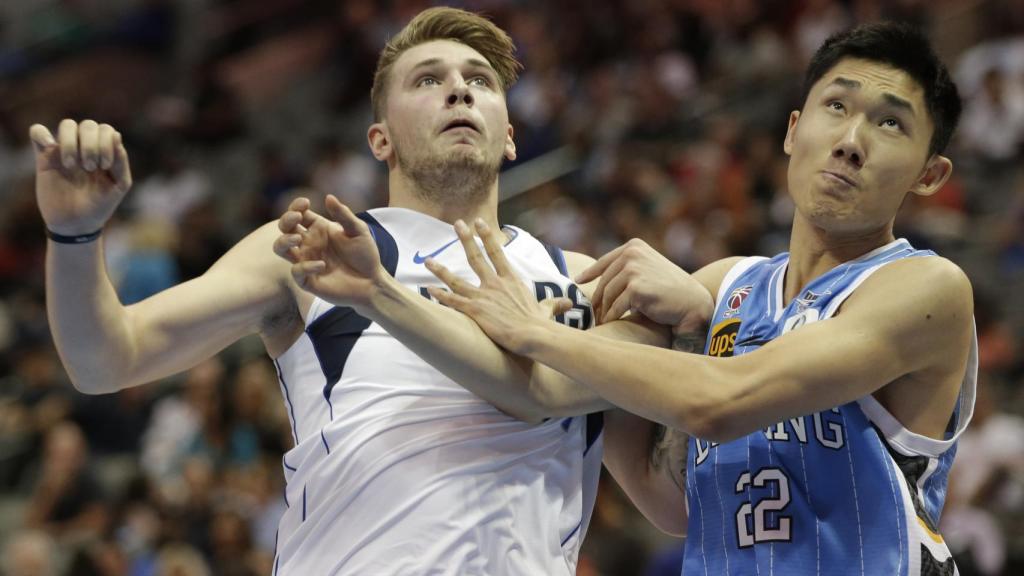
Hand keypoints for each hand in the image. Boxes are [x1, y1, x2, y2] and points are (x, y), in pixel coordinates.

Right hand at [31, 119, 132, 235]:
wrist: (76, 224)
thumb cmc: (101, 205)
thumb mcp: (119, 185)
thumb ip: (120, 161)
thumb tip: (116, 134)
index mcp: (105, 151)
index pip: (106, 130)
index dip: (105, 143)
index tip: (104, 166)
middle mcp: (85, 147)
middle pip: (88, 125)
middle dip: (90, 145)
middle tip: (89, 167)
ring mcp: (65, 151)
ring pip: (67, 125)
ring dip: (70, 142)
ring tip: (72, 165)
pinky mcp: (44, 158)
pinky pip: (37, 132)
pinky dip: (41, 133)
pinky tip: (49, 147)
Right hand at [273, 194, 384, 309]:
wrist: (372, 282)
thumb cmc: (365, 255)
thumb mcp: (358, 231)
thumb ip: (343, 215)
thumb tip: (328, 197)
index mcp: (318, 228)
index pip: (299, 213)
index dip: (296, 206)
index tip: (305, 203)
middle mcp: (308, 243)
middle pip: (285, 228)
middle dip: (286, 220)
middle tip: (297, 217)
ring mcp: (306, 260)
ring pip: (280, 248)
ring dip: (284, 241)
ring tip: (298, 238)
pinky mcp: (308, 280)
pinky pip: (297, 271)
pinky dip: (306, 266)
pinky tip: (322, 264)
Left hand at [425, 218, 571, 353]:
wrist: (533, 335)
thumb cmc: (540, 324)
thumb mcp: (546, 310)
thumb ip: (554, 304)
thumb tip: (568, 303)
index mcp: (510, 280)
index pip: (497, 252)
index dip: (487, 236)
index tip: (478, 222)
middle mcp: (494, 284)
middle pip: (475, 257)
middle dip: (465, 239)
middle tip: (456, 224)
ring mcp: (483, 297)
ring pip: (456, 280)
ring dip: (440, 270)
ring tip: (427, 261)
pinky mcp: (475, 311)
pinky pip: (453, 301)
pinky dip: (439, 296)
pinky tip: (428, 290)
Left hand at [577, 238, 712, 331]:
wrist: (691, 302)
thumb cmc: (670, 289)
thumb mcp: (648, 269)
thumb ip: (628, 269)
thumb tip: (602, 280)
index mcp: (634, 246)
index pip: (606, 261)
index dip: (590, 272)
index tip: (579, 281)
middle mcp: (632, 254)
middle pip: (605, 280)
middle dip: (598, 298)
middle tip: (593, 312)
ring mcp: (633, 270)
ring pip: (609, 294)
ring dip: (604, 309)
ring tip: (601, 320)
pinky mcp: (636, 288)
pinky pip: (616, 306)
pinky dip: (612, 316)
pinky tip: (610, 323)